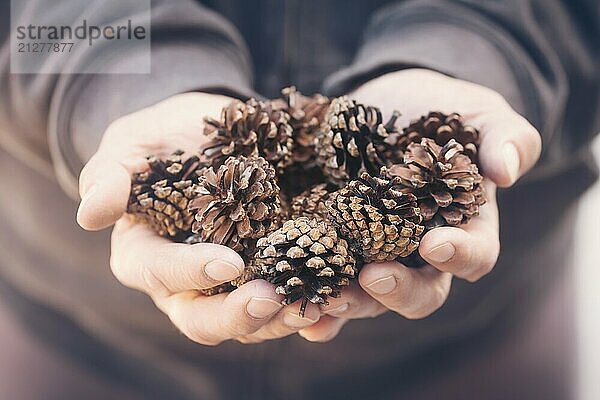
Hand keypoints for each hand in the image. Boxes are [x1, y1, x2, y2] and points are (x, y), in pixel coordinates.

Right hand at [77, 93, 319, 344]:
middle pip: (202, 318)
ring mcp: (231, 283)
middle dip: (237, 316)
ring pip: (250, 320)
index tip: (227, 262)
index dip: (190, 273)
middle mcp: (186, 281)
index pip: (160, 274)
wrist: (215, 132)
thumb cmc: (167, 136)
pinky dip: (311, 305)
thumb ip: (110, 175)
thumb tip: (90, 215)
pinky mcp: (268, 271)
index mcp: (145, 254)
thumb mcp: (133, 143)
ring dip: (284, 317)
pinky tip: (336, 297)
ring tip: (320, 302)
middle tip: (272, 298)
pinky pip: (287, 301)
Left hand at [299, 69, 540, 341]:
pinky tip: (301, 315)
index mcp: (462, 227)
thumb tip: (506, 170)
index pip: (473, 254)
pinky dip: (318, 307)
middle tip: (373, 277)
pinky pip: (329, 284)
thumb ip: (503, 136)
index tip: (435, 245)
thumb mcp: (476, 112)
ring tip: (326, 298)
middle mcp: (418, 253)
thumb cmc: (436, 109)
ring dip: (350, 303)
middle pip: (419, 292)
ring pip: (369, 297)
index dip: (459, 255)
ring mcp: (374, 254)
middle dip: (398, 290)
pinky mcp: (336, 247)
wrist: (382, 103)